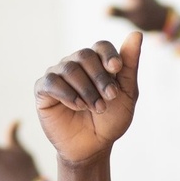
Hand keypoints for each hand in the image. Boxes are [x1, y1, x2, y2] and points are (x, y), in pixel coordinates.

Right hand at [34, 32, 141, 164]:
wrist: (93, 147)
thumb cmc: (110, 121)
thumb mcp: (126, 94)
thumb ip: (130, 65)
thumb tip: (137, 34)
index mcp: (96, 63)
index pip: (101, 46)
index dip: (108, 55)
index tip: (117, 68)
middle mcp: (75, 64)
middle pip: (85, 55)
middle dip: (100, 77)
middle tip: (110, 97)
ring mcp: (58, 75)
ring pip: (69, 68)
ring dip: (87, 89)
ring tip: (97, 108)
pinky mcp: (43, 90)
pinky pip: (52, 82)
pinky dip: (67, 94)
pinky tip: (78, 106)